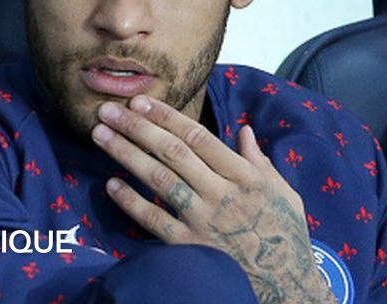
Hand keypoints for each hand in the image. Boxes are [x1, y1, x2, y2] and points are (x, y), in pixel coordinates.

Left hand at [91, 95, 336, 303]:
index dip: (166, 116)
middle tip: (109, 110)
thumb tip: (244, 130)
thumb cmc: (284, 235)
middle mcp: (221, 194)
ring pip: (158, 180)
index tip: (141, 101)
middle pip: (172, 152)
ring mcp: (203, 221)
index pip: (198, 136)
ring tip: (101, 135)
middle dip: (137, 127)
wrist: (285, 285)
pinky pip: (154, 222)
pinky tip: (111, 185)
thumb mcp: (283, 192)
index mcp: (244, 176)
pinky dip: (130, 203)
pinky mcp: (190, 247)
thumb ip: (259, 161)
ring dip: (126, 154)